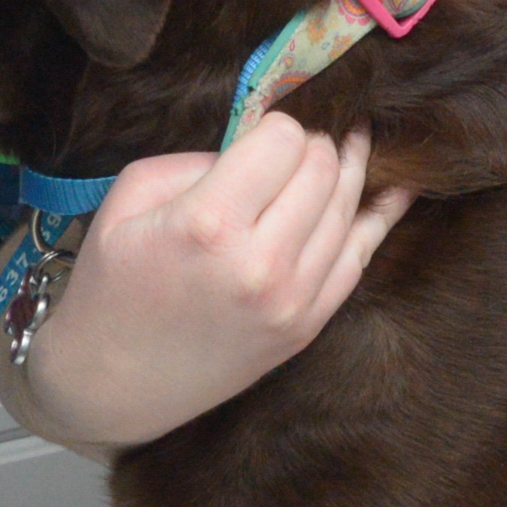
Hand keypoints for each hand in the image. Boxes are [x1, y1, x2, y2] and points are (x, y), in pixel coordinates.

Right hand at [8, 115, 410, 450]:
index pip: (283, 139)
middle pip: (323, 169)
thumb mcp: (129, 199)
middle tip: (300, 137)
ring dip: (349, 169)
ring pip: (349, 208)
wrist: (111, 384)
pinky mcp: (307, 327)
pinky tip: (395, 189)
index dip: (277, 123)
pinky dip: (378, 219)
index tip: (263, 128)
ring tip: (350, 143)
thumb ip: (198, 158)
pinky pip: (359, 259)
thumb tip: (259, 141)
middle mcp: (261, 264)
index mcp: (209, 223)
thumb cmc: (110, 284)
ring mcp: (292, 301)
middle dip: (315, 142)